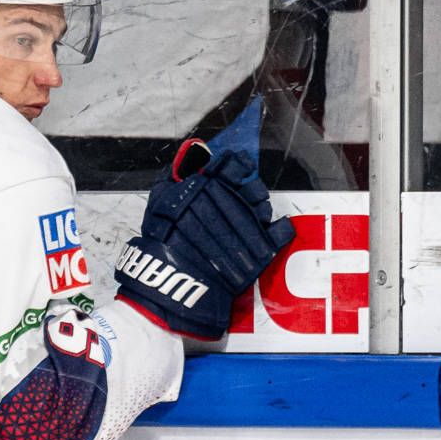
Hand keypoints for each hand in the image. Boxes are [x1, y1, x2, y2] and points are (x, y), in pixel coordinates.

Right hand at [113, 140, 282, 340]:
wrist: (174, 281)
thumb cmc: (163, 242)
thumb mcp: (159, 201)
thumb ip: (175, 176)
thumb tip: (190, 157)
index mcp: (210, 186)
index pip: (233, 163)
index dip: (236, 164)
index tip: (237, 167)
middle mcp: (232, 202)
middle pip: (252, 186)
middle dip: (250, 190)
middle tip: (244, 196)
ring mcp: (248, 225)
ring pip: (264, 206)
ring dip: (260, 208)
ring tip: (253, 215)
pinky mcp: (260, 250)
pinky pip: (281, 232)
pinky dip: (281, 228)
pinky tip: (275, 227)